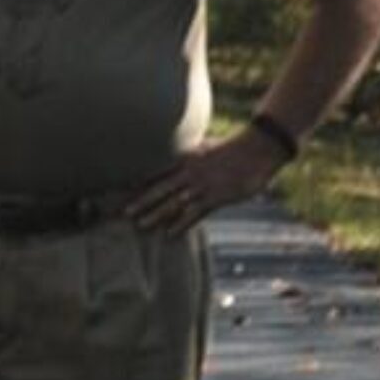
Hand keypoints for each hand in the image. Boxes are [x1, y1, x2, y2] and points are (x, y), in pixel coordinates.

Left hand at [127, 127, 288, 234]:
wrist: (257, 147)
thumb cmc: (234, 147)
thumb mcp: (206, 146)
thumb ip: (191, 154)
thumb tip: (181, 156)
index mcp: (186, 158)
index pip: (158, 171)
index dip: (140, 182)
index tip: (122, 189)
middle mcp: (190, 172)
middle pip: (160, 188)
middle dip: (141, 201)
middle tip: (123, 212)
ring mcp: (202, 185)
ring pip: (173, 202)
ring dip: (156, 214)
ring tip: (140, 225)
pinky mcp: (216, 196)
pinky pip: (195, 213)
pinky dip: (181, 223)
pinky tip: (170, 233)